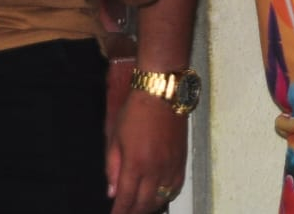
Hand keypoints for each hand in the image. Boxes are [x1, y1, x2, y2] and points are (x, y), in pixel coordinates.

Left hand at [106, 88, 186, 213]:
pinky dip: (167, 196)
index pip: (126, 198)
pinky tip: (160, 197)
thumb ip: (112, 167)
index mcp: (136, 163)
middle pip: (145, 203)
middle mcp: (155, 169)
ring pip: (162, 198)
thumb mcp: (115, 137)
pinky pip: (176, 187)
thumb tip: (112, 190)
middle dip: (134, 212)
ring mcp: (171, 165)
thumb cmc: (136, 111)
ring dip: (150, 207)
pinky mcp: (182, 160)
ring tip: (140, 209)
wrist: (161, 93)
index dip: (120, 212)